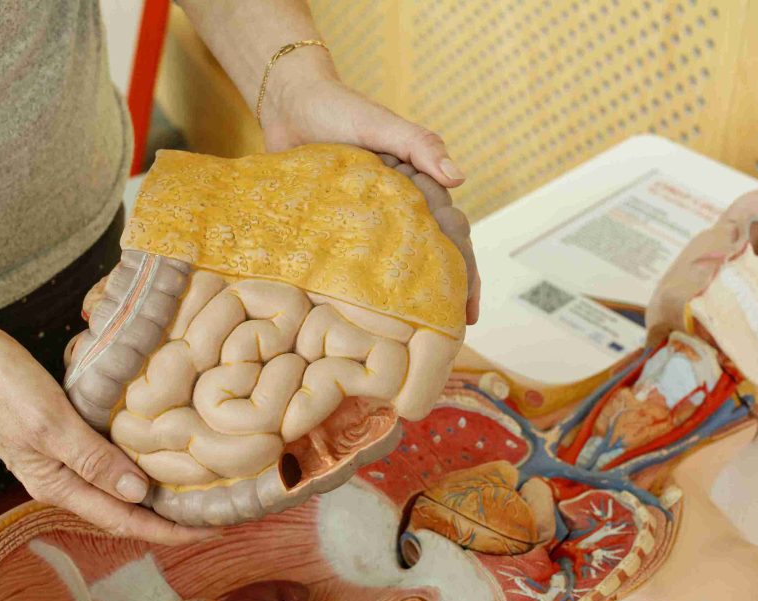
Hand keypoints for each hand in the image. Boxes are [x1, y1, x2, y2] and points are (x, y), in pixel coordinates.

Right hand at [0, 325, 214, 544]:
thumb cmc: (3, 389)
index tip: (212, 529)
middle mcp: (64, 481)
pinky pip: (111, 459)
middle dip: (171, 518)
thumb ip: (93, 460)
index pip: (125, 520)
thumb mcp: (52, 424)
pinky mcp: (67, 436)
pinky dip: (139, 462)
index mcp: (59, 487)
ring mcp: (64, 460)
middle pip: (126, 511)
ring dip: (158, 492)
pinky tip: (162, 451)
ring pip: (120, 486)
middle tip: (218, 512)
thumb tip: (139, 494)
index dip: (170, 531)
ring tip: (200, 489)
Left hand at [262, 72, 479, 322]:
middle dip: (441, 297)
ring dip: (406, 298)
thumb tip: (459, 179)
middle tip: (445, 337)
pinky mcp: (336, 226)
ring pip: (395, 266)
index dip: (465, 274)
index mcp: (419, 189)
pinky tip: (361, 318)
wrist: (289, 105)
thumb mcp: (383, 124)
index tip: (468, 311)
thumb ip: (420, 146)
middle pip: (429, 258)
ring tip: (411, 338)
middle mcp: (398, 209)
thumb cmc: (340, 109)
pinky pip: (354, 261)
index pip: (453, 236)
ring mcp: (368, 221)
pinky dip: (363, 287)